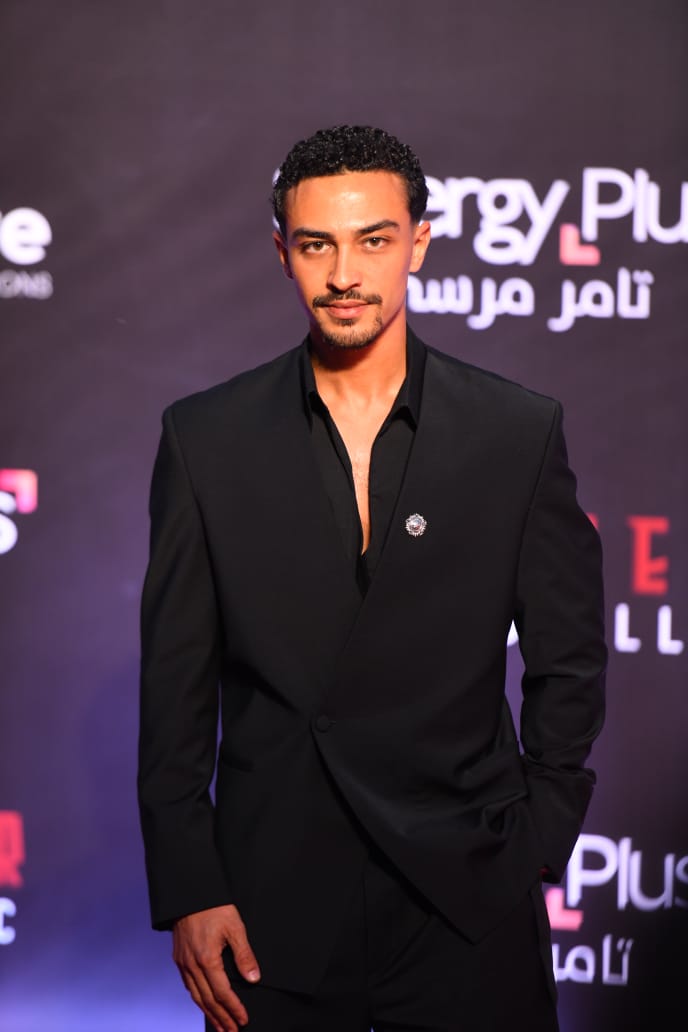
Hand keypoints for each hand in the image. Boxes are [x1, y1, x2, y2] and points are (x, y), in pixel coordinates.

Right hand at [172, 903, 260, 1031]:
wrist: (190, 893)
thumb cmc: (214, 907)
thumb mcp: (235, 927)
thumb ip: (244, 954)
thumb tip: (254, 978)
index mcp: (207, 959)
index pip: (222, 993)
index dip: (234, 1009)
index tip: (243, 1020)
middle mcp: (192, 965)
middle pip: (208, 1000)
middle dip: (221, 1018)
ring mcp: (183, 962)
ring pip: (196, 996)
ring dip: (209, 1013)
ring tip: (220, 1026)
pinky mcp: (179, 958)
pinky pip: (188, 985)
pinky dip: (197, 999)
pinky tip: (203, 1004)